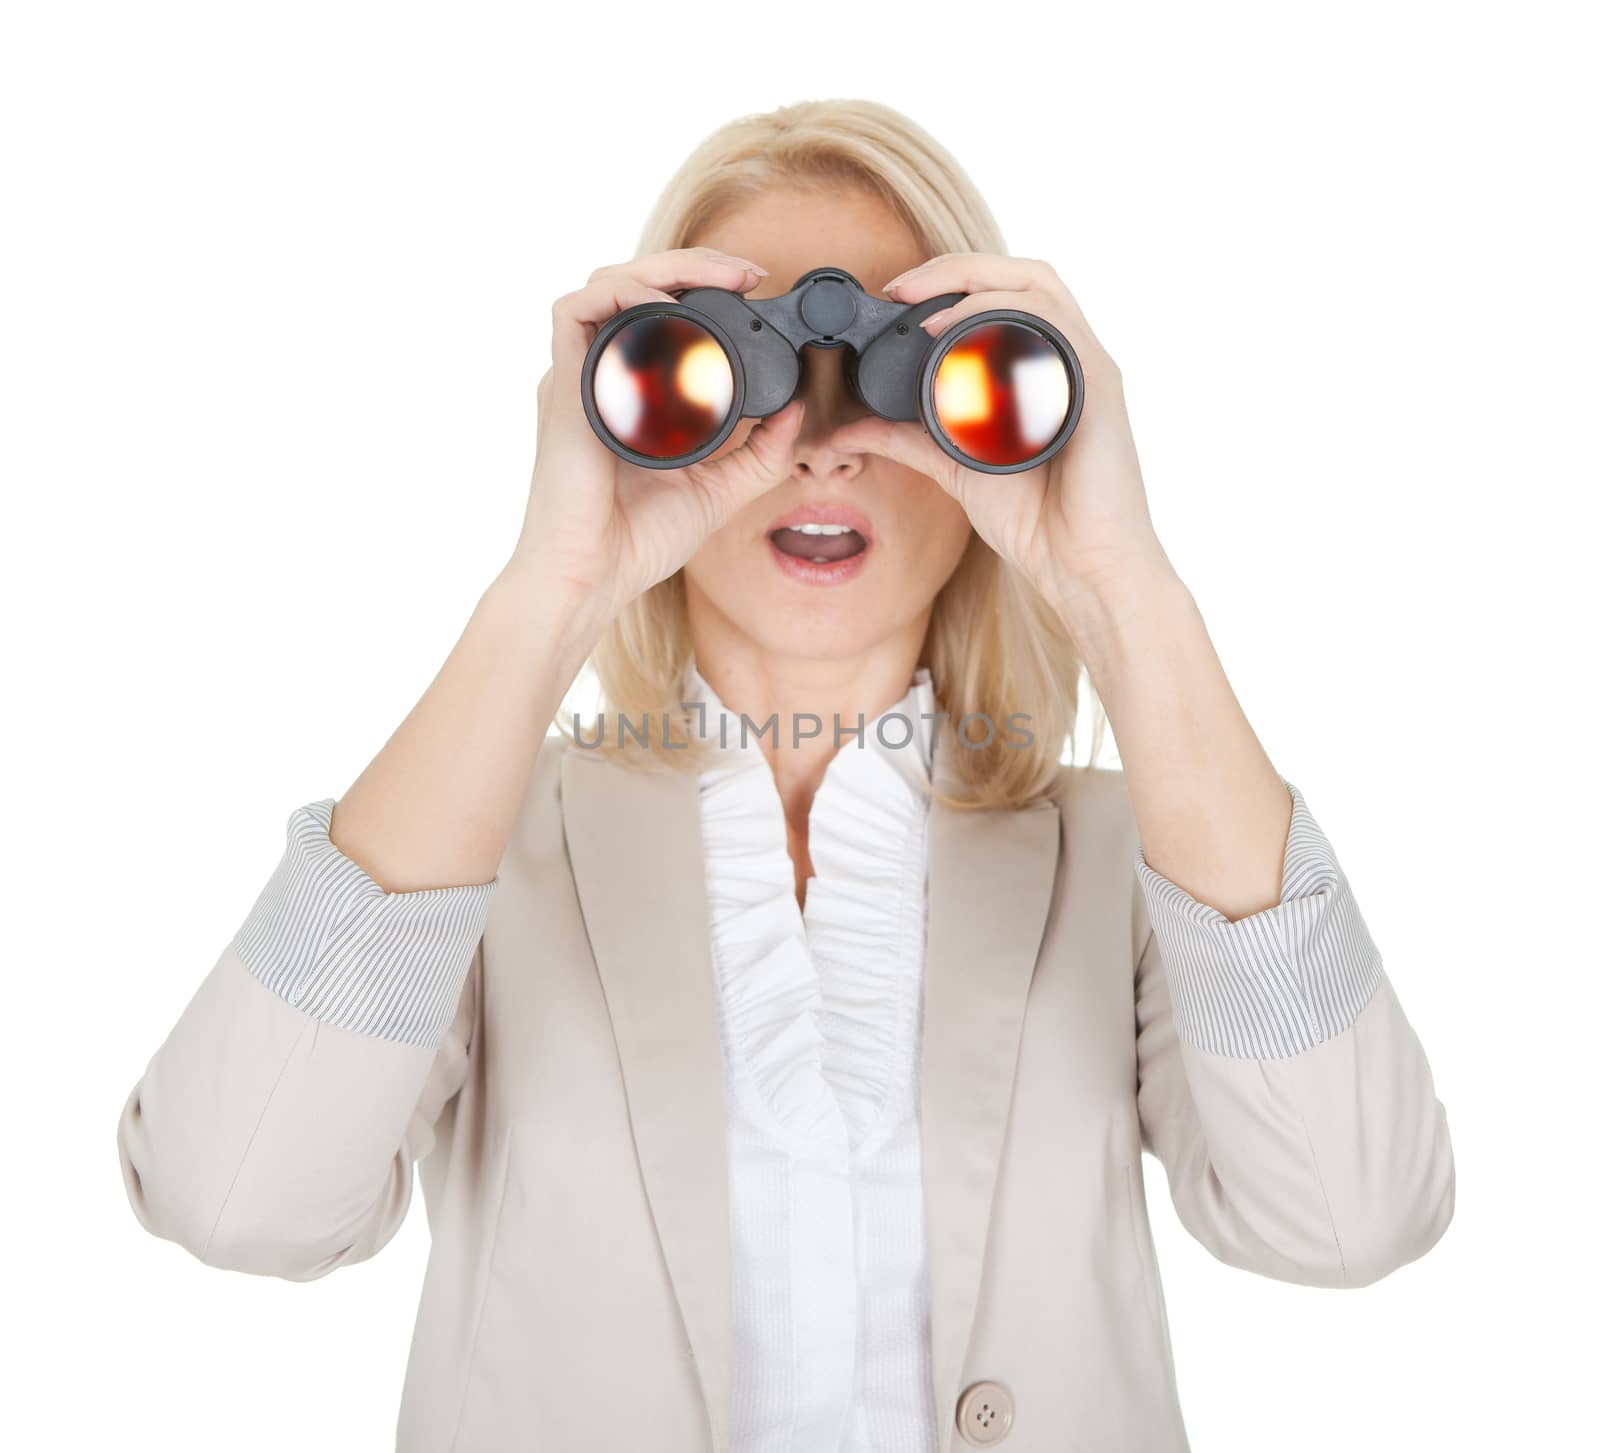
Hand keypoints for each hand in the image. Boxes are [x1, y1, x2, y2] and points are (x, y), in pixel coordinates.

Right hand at [501, 245, 806, 628]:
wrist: (594, 576)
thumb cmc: (638, 539)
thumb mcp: (720, 489)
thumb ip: (761, 453)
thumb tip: (799, 410)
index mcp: (632, 390)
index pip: (661, 312)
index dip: (704, 287)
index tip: (756, 289)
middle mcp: (601, 374)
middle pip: (637, 284)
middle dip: (696, 265)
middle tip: (749, 275)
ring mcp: (579, 376)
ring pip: (608, 283)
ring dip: (664, 266)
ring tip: (720, 277)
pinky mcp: (561, 385)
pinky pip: (572, 311)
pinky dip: (618, 292)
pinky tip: (661, 300)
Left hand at [827, 252, 1176, 630]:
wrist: (1082, 567)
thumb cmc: (1037, 520)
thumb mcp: (954, 468)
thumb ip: (905, 441)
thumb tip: (848, 427)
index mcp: (1040, 367)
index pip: (1002, 293)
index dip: (949, 279)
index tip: (894, 295)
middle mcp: (1066, 358)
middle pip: (1021, 274)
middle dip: (957, 267)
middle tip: (901, 287)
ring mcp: (1084, 369)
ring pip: (1040, 285)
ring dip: (977, 283)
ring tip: (924, 308)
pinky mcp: (1097, 388)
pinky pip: (1055, 328)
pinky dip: (1006, 318)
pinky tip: (964, 334)